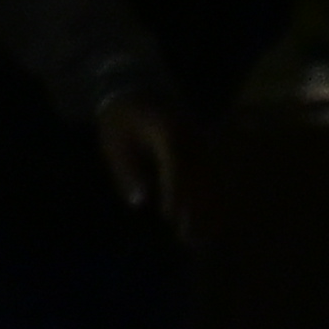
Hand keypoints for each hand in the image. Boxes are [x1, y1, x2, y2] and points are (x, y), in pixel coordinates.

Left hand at [95, 96, 203, 245]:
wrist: (139, 90)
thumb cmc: (122, 121)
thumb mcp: (114, 144)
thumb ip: (126, 171)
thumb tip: (139, 202)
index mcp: (167, 129)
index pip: (176, 162)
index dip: (175, 190)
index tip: (168, 216)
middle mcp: (191, 136)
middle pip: (200, 174)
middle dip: (195, 208)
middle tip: (187, 238)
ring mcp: (202, 142)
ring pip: (212, 179)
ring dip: (208, 209)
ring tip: (202, 238)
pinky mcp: (205, 150)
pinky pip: (214, 178)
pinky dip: (214, 201)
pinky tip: (213, 223)